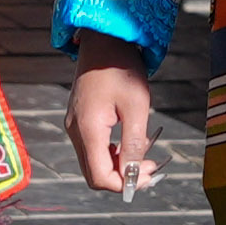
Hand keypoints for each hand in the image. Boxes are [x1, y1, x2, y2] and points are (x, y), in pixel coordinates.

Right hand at [67, 58, 158, 195]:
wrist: (103, 40)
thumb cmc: (121, 68)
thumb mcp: (137, 105)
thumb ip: (134, 142)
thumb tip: (135, 174)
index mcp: (88, 129)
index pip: (99, 176)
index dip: (124, 184)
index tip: (148, 177)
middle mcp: (75, 131)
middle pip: (94, 174)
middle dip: (123, 177)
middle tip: (150, 168)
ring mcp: (75, 126)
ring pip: (94, 163)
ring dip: (119, 165)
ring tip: (145, 155)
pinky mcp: (79, 121)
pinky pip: (94, 148)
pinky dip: (113, 152)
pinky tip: (131, 142)